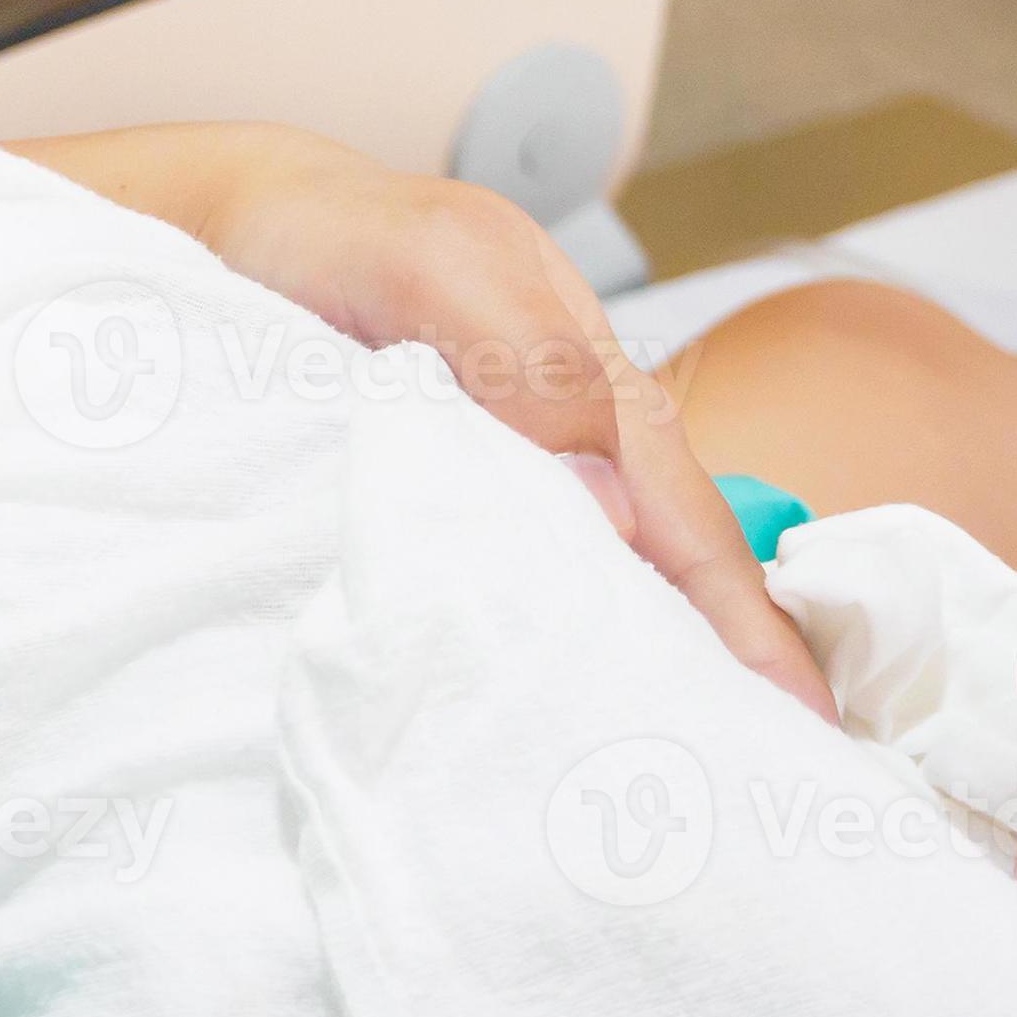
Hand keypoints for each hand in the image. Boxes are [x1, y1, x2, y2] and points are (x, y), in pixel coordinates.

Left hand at [188, 126, 838, 721]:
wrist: (221, 230)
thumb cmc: (337, 234)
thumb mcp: (432, 263)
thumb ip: (522, 360)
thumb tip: (611, 507)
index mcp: (590, 389)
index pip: (684, 519)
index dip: (742, 619)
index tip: (795, 722)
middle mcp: (557, 446)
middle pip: (654, 570)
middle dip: (714, 674)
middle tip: (766, 787)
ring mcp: (486, 487)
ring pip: (578, 592)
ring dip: (623, 677)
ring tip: (676, 779)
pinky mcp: (411, 516)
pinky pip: (483, 595)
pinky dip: (520, 656)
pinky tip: (529, 722)